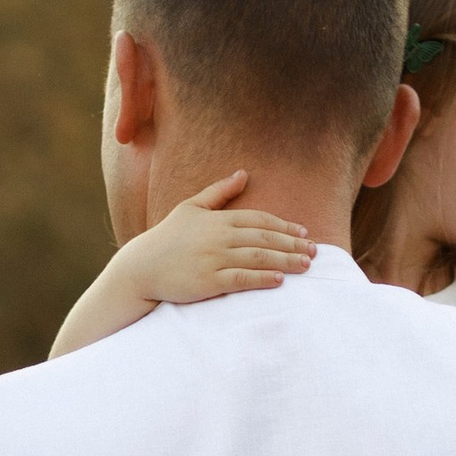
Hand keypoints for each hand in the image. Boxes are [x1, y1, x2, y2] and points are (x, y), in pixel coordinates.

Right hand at [129, 175, 315, 309]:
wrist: (140, 268)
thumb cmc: (167, 238)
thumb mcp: (191, 207)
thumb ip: (218, 192)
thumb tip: (243, 173)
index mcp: (217, 219)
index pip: (259, 220)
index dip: (284, 226)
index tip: (304, 233)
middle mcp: (218, 237)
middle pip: (264, 238)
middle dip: (292, 244)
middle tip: (315, 251)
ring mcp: (213, 259)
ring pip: (257, 257)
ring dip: (285, 260)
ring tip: (306, 265)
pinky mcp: (207, 281)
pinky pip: (240, 278)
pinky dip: (261, 278)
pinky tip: (279, 280)